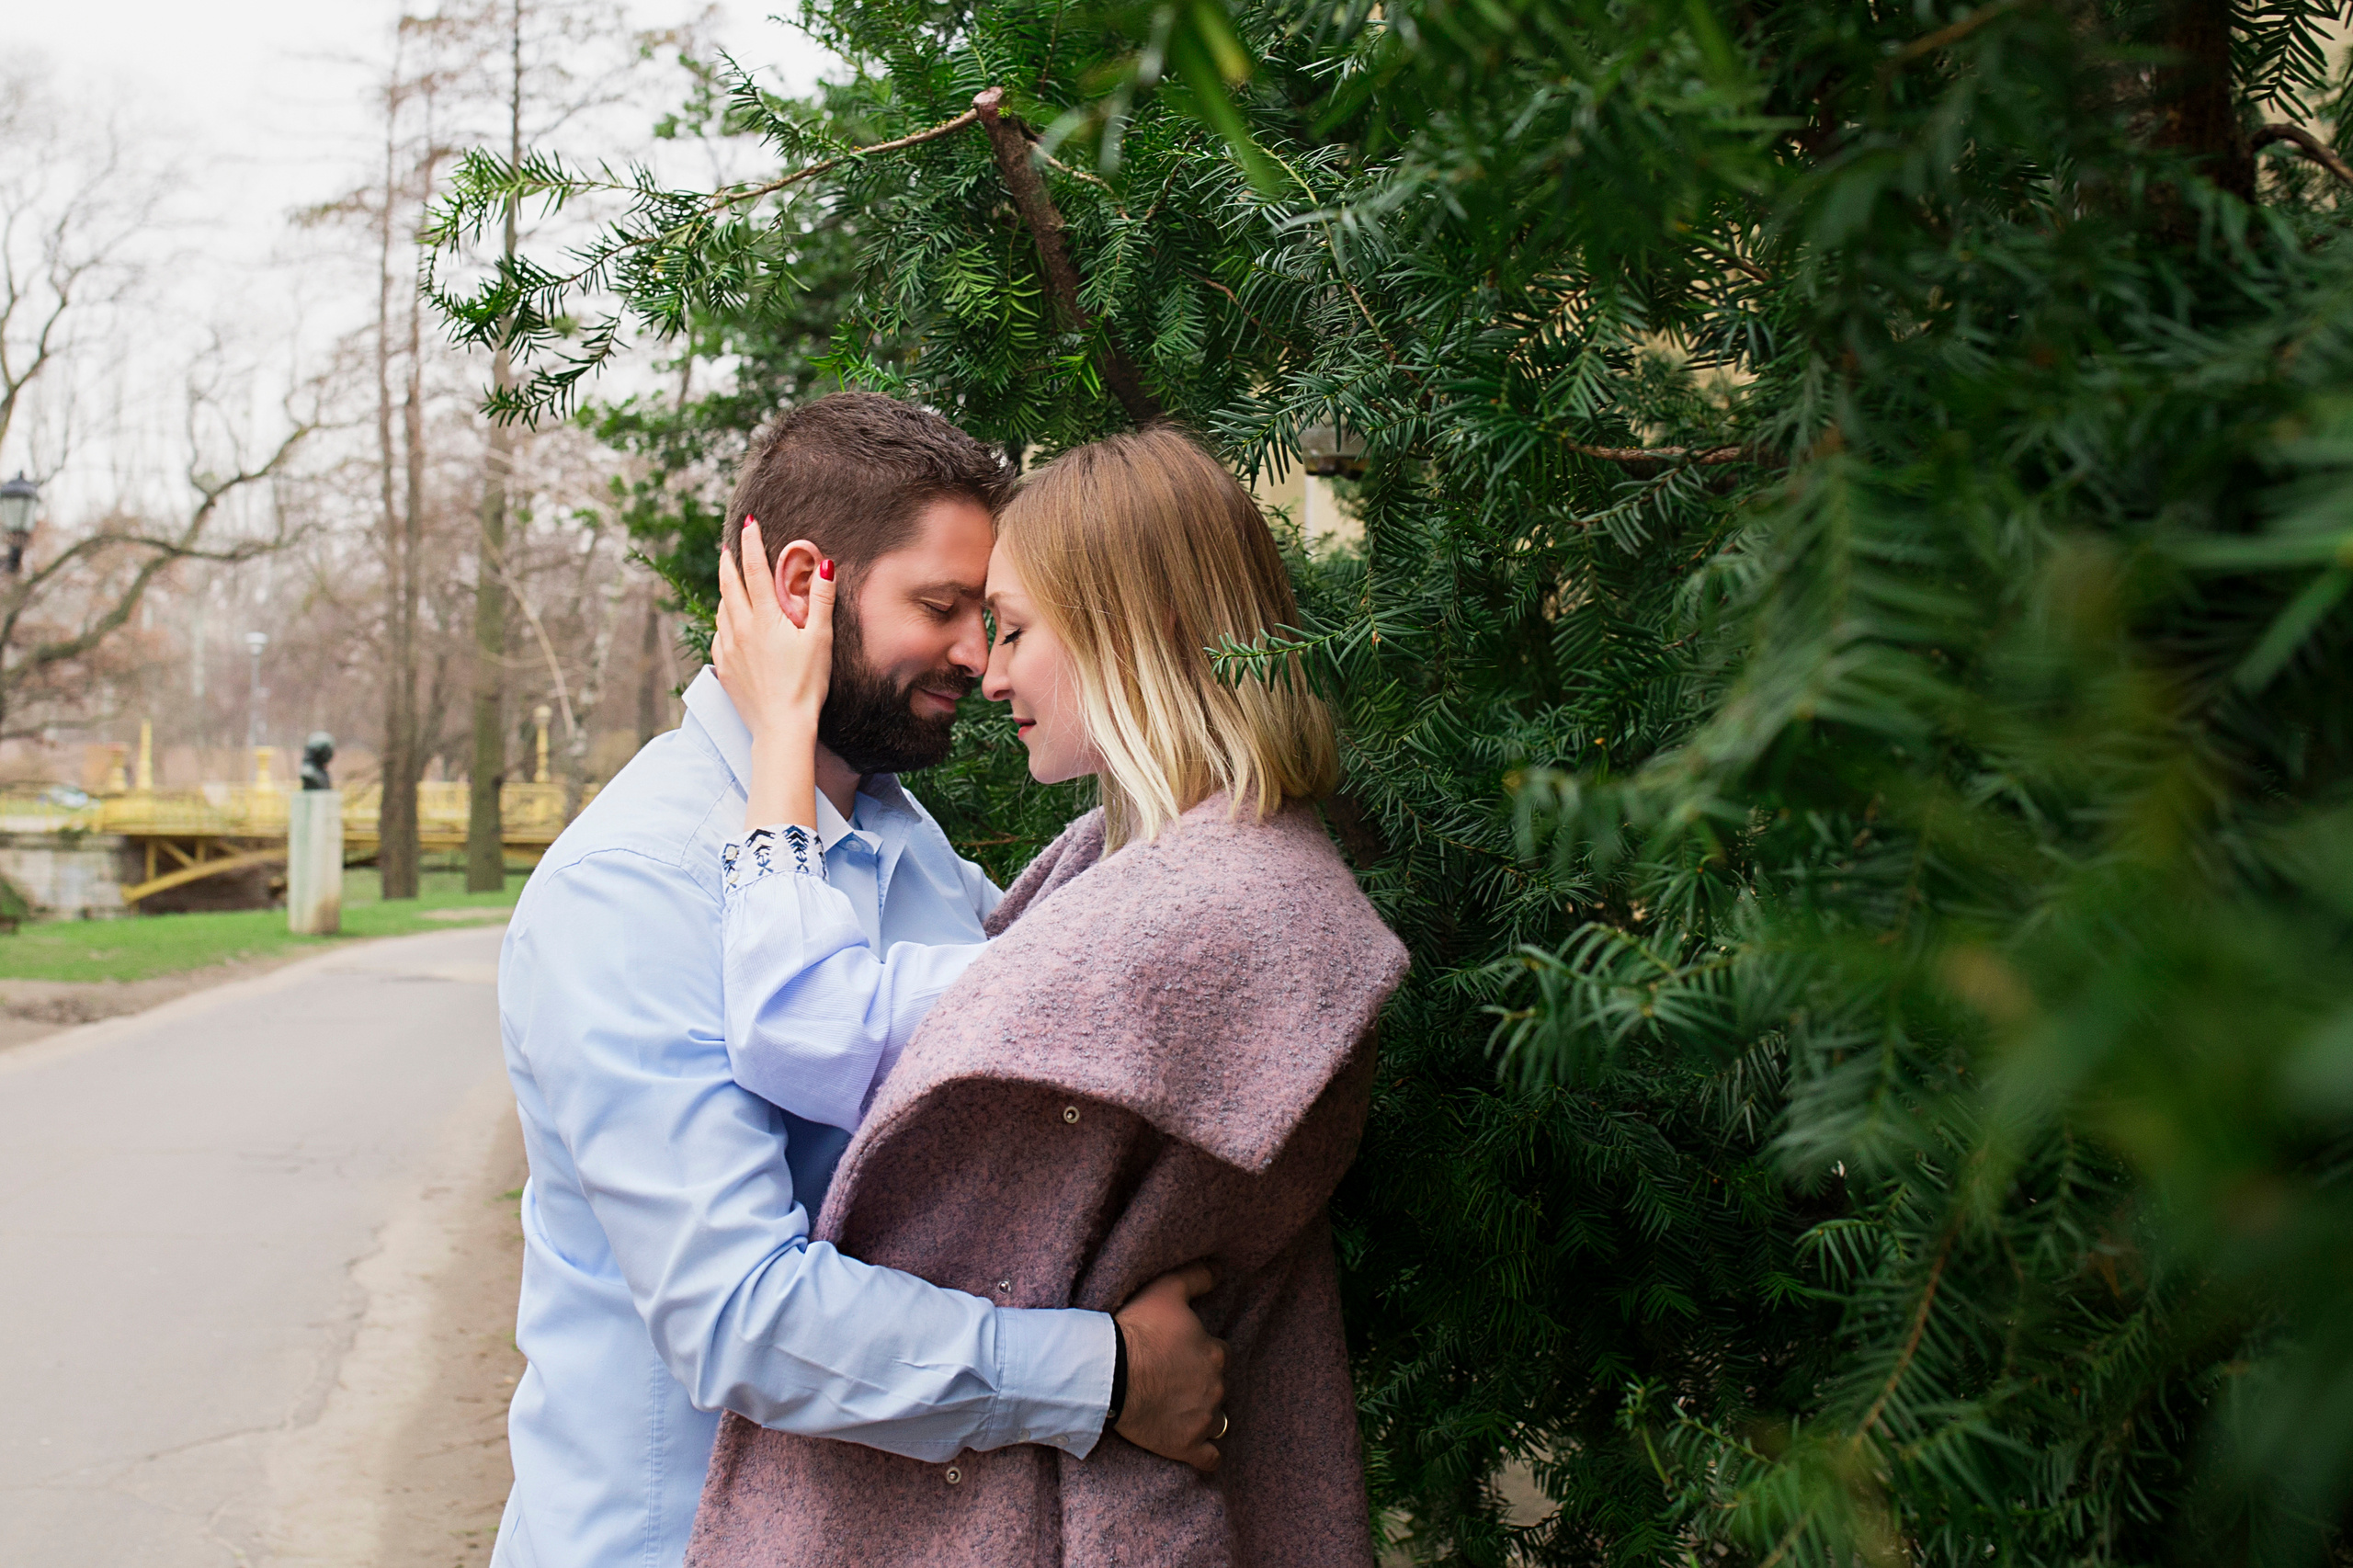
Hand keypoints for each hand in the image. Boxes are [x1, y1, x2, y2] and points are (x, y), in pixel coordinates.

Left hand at [713, 523, 833, 830]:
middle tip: (727, 547)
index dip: (752, 542)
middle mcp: (740, 628)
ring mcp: (728, 648)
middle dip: (728, 563)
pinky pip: (718, 635)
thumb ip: (822, 600)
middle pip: (729, 585)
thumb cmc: (806, 684)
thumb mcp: (821, 639)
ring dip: (725, 592)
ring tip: (729, 584)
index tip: (749, 523)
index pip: (755, 569)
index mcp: (765, 617)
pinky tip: (727, 624)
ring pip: (721, 610)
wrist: (780, 726)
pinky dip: (722, 621)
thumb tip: (824, 565)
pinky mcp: (724, 668)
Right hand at [1113, 1263, 1225, 1471]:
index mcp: (1214, 1353)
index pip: (1220, 1355)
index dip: (1202, 1354)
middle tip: (1174, 1383)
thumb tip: (1222, 1269)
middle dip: (1201, 1386)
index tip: (1183, 1356)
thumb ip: (1198, 1277)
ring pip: (1217, 1422)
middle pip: (1217, 1388)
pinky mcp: (1186, 1447)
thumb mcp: (1167, 1289)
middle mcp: (1215, 1387)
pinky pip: (1208, 1459)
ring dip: (1204, 1417)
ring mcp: (1202, 1420)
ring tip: (1181, 1413)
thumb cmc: (1137, 1329)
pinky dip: (1205, 1455)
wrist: (1109, 1372)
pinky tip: (1197, 1451)